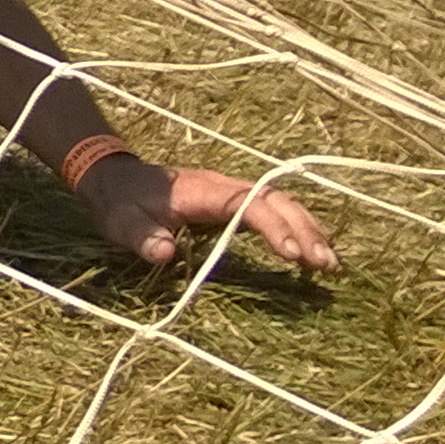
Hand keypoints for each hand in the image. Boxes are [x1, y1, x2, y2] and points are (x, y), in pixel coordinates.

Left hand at [81, 158, 338, 273]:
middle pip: (276, 201)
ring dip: (307, 229)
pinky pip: (273, 210)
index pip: (249, 203)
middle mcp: (224, 186)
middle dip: (304, 230)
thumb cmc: (120, 202)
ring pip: (280, 203)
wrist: (116, 178)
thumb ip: (140, 235)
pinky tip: (312, 250)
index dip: (274, 226)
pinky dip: (297, 227)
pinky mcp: (233, 202)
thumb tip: (164, 252)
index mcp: (202, 190)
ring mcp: (231, 192)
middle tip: (326, 265)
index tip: (292, 254)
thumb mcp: (120, 220)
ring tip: (328, 264)